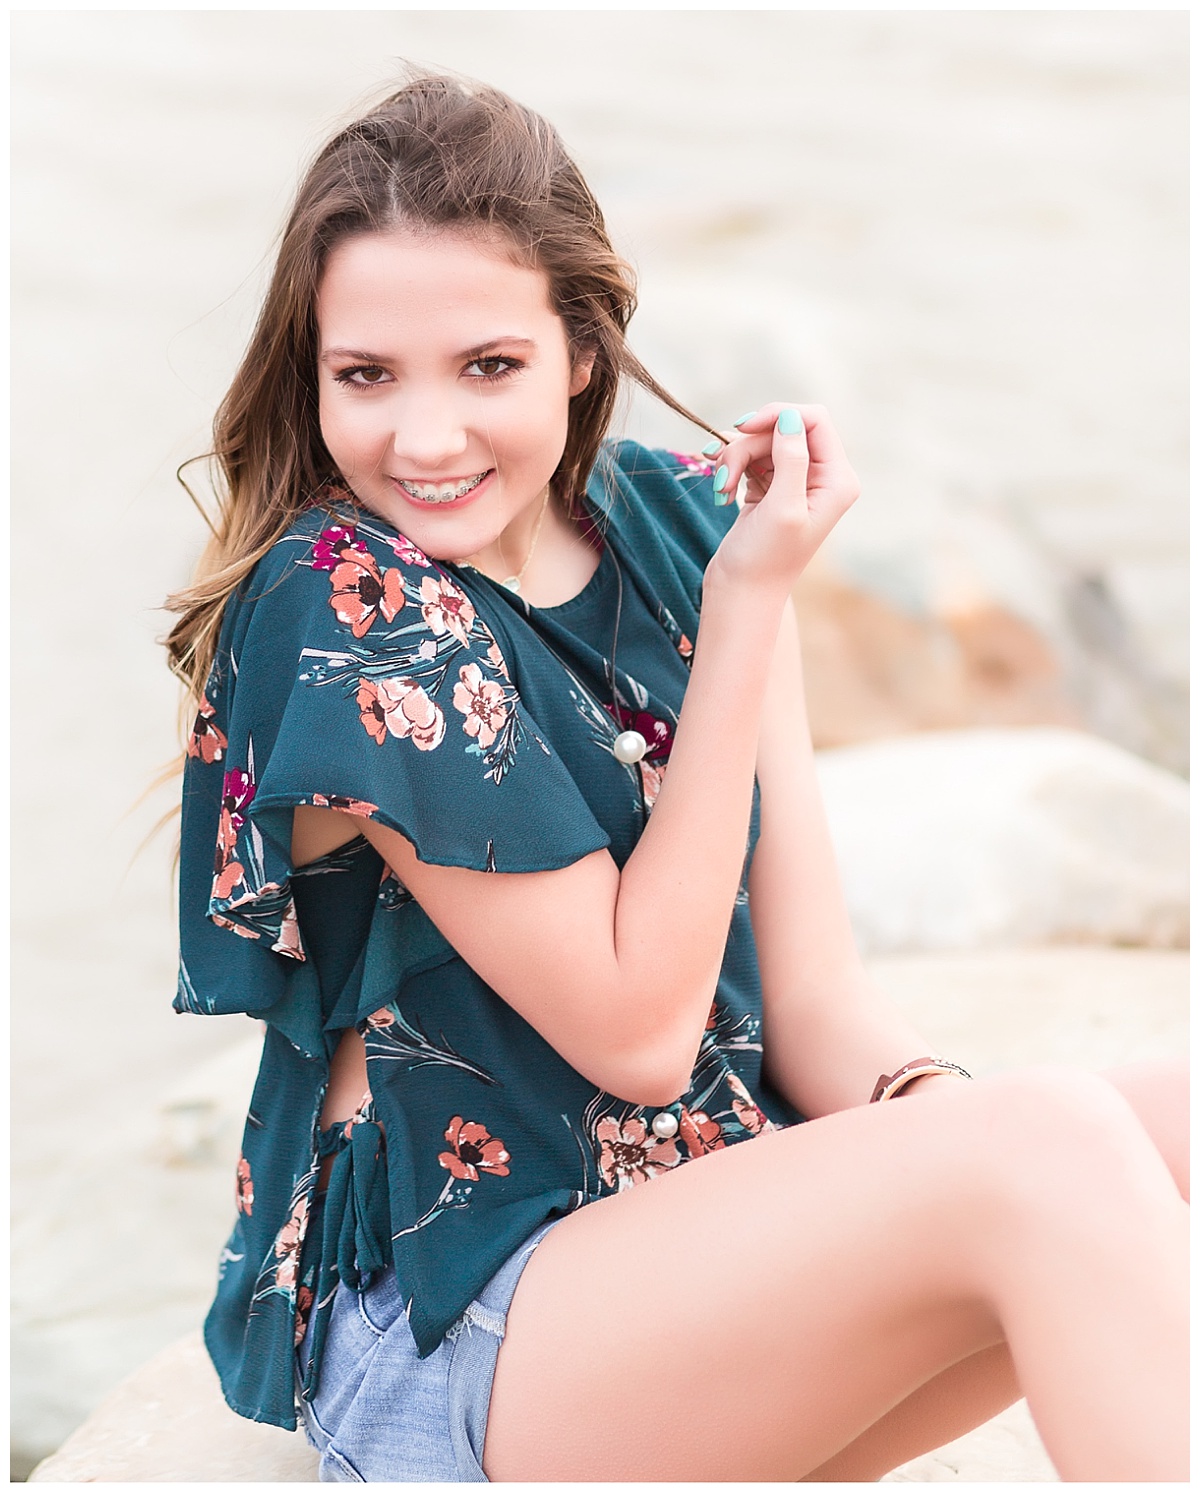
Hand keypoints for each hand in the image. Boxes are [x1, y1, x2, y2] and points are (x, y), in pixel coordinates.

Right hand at [703, 404, 859, 594]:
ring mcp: (795, 481)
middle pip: (782, 428)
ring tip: (721, 489)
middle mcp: (822, 477)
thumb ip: (791, 459)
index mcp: (838, 480)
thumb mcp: (782, 508)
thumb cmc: (765, 560)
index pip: (814, 420)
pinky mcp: (770, 487)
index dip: (778, 415)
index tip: (743, 428)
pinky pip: (750, 458)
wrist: (742, 594)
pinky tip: (721, 490)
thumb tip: (790, 416)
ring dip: (734, 458)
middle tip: (724, 475)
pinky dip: (731, 468)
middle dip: (748, 444)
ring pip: (761, 442)